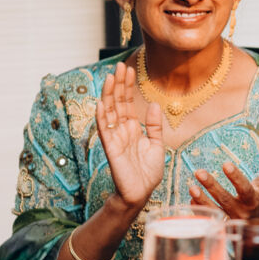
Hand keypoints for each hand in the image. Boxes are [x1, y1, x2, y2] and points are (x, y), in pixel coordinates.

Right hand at [95, 62, 165, 210]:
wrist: (141, 193)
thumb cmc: (148, 172)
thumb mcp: (157, 145)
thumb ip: (155, 125)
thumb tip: (154, 104)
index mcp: (133, 129)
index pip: (128, 103)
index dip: (127, 87)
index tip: (128, 70)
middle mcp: (122, 130)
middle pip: (118, 103)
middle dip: (119, 85)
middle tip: (119, 66)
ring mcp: (115, 138)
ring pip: (109, 112)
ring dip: (109, 95)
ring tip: (110, 77)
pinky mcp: (111, 149)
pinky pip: (105, 130)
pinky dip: (102, 116)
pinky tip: (101, 103)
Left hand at [189, 152, 258, 218]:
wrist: (253, 227)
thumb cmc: (258, 201)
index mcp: (252, 201)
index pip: (244, 189)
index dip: (236, 178)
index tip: (226, 164)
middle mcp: (240, 212)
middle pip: (225, 199)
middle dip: (212, 186)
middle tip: (199, 172)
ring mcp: (228, 220)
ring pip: (214, 210)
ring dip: (202, 199)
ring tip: (192, 187)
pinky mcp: (219, 225)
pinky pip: (207, 219)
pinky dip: (198, 209)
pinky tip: (191, 198)